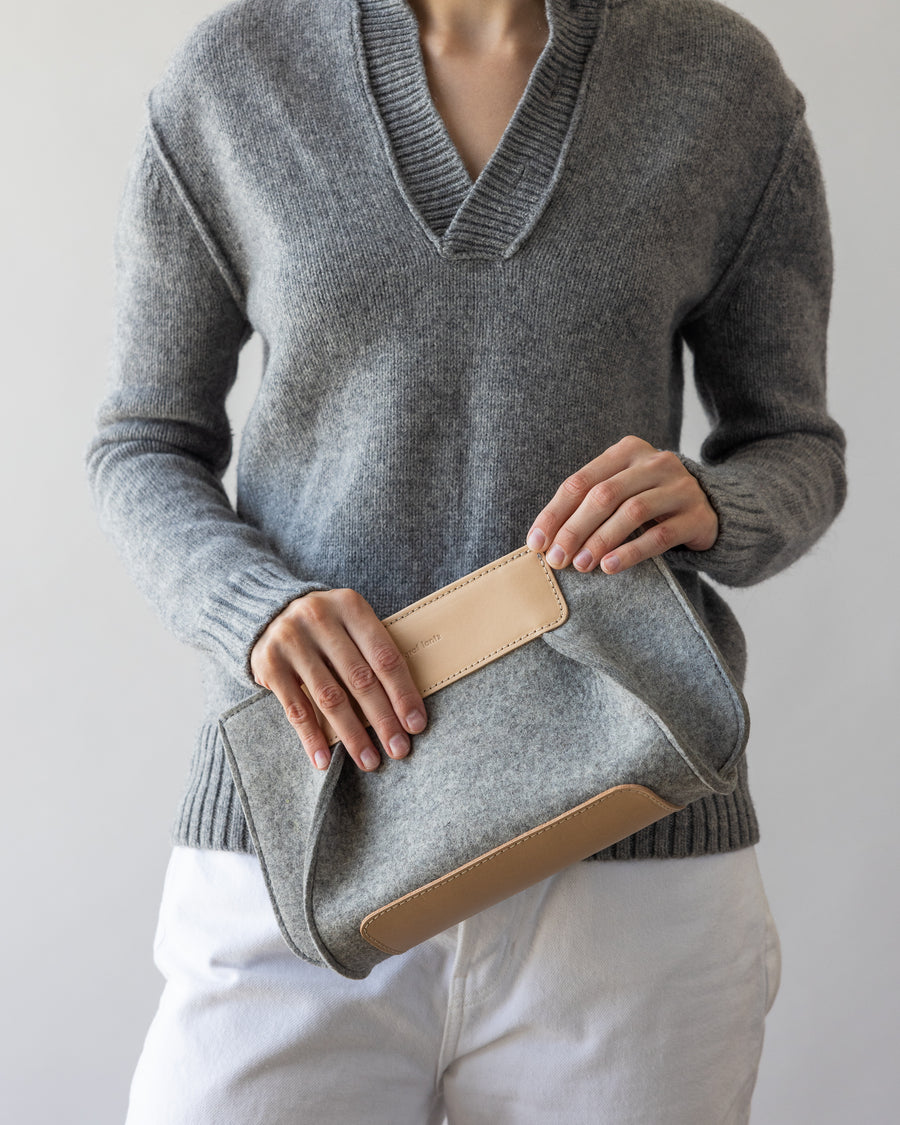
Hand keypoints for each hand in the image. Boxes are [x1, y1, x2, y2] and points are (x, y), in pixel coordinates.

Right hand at [250, 589, 427, 772]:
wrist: (268, 611)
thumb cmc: (325, 626)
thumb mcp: (349, 623)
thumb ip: (372, 651)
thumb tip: (406, 706)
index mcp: (350, 606)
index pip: (385, 656)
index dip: (403, 693)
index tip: (416, 725)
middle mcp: (319, 618)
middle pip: (360, 679)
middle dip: (383, 719)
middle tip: (398, 750)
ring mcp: (292, 640)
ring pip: (330, 697)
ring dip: (352, 735)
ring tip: (369, 760)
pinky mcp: (269, 663)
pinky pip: (296, 707)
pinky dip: (312, 737)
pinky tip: (324, 760)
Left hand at [525, 435, 717, 573]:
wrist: (710, 508)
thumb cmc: (651, 502)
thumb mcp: (621, 491)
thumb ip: (589, 504)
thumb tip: (544, 538)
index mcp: (627, 451)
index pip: (581, 482)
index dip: (555, 513)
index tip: (537, 542)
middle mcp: (655, 463)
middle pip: (604, 495)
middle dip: (574, 529)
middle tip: (557, 559)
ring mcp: (679, 487)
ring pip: (632, 512)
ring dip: (601, 541)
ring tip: (581, 564)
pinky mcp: (697, 515)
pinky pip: (660, 535)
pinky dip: (631, 552)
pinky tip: (610, 566)